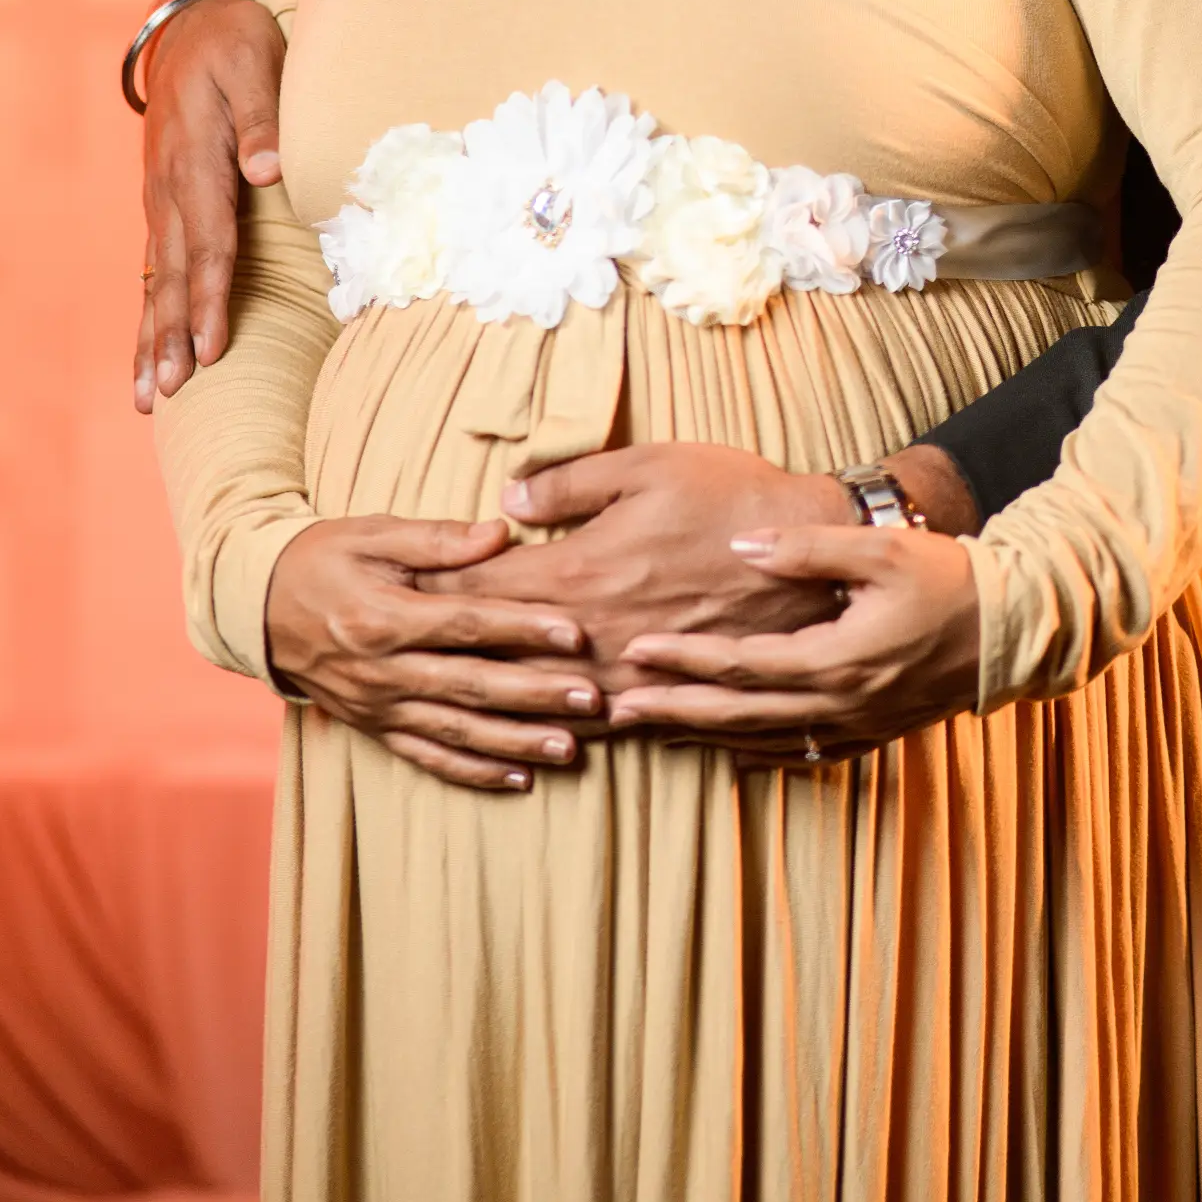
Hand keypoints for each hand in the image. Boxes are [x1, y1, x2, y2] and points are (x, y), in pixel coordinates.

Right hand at [134, 0, 282, 410]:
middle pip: (174, 273)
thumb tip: (267, 172)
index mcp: (195, 158)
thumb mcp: (257, 62)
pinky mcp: (164, 204)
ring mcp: (161, 198)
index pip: (209, 240)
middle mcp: (169, 187)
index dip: (210, 296)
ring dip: (154, 336)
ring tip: (150, 394)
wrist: (192, 26)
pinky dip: (151, 312)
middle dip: (172, 335)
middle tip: (171, 392)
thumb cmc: (237, 44)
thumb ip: (263, 118)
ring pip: (156, 278)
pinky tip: (151, 354)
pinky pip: (155, 267)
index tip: (212, 345)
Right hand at [264, 514, 602, 789]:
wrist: (257, 608)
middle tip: (592, 697)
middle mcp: (381, 671)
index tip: (575, 633)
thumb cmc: (323, 558)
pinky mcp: (375, 727)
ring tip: (570, 748)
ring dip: (515, 743)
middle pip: (471, 685)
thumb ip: (437, 539)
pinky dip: (474, 773)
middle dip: (535, 694)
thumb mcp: (371, 533)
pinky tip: (518, 780)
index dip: (523, 629)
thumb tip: (500, 533)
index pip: (466, 625)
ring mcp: (378, 706)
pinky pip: (428, 758)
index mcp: (383, 617)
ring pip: (457, 732)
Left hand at [414, 445, 851, 696]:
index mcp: (584, 574)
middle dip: (445, 652)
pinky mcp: (669, 694)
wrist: (815, 550)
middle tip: (386, 655)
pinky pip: (600, 725)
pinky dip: (561, 730)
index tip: (388, 593)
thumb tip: (504, 503)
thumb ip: (568, 485)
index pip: (486, 592)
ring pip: (545, 702)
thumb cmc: (732, 495)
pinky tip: (537, 735)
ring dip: (493, 703)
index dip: (434, 592)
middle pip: (502, 655)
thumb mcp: (647, 466)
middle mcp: (599, 636)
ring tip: (443, 705)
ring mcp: (634, 674)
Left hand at [607, 522, 980, 759]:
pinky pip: (803, 753)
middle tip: (616, 709)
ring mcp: (857, 725)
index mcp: (835, 658)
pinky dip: (760, 752)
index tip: (634, 651)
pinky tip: (734, 752)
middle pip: (738, 714)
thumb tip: (741, 545)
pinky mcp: (874, 732)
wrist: (1014, 627)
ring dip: (705, 736)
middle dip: (673, 712)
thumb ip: (807, 549)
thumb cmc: (948, 577)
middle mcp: (840, 703)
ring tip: (655, 730)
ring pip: (765, 740)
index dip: (682, 660)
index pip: (739, 664)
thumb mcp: (880, 550)